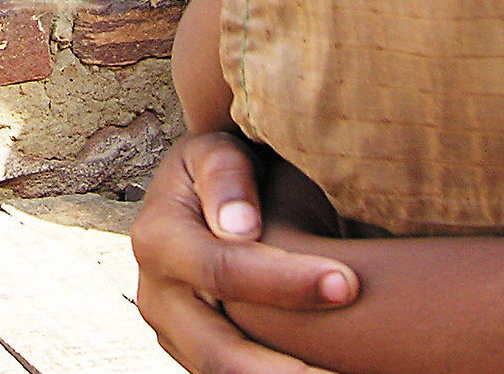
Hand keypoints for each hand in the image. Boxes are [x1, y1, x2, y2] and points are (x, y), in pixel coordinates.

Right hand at [133, 133, 358, 373]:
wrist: (199, 196)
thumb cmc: (221, 169)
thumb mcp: (216, 151)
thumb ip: (226, 177)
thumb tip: (239, 228)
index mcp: (159, 238)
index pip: (222, 271)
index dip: (285, 283)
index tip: (347, 285)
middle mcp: (156, 294)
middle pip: (217, 351)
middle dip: (283, 369)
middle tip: (344, 371)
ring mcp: (172, 331)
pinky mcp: (191, 351)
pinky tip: (320, 372)